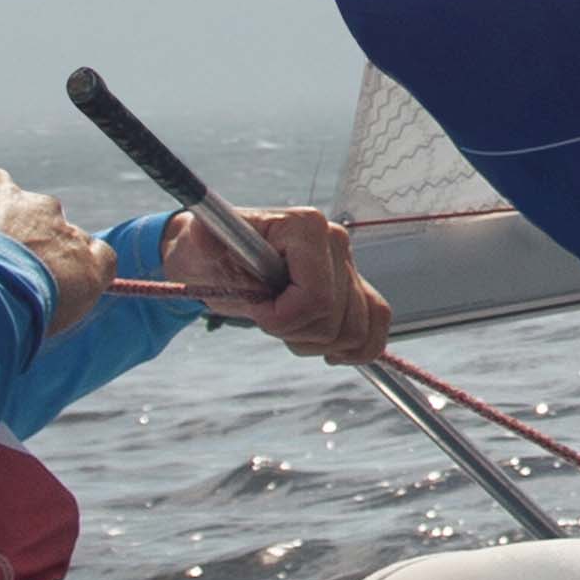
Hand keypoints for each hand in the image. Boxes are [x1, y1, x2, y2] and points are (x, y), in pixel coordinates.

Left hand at [174, 205, 391, 362]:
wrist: (215, 257)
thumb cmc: (208, 253)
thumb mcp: (202, 251)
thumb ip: (211, 246)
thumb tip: (209, 241)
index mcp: (306, 227)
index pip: (316, 298)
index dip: (283, 319)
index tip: (256, 309)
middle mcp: (337, 241)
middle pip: (338, 319)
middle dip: (297, 333)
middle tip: (266, 316)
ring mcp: (349, 265)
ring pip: (359, 328)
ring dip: (318, 342)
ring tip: (287, 327)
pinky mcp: (354, 287)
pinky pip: (377, 324)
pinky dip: (357, 347)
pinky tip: (330, 351)